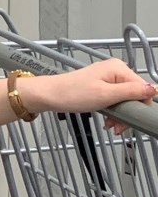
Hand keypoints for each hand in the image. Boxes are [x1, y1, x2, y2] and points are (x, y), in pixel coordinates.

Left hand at [17, 58, 156, 128]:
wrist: (50, 95)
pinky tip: (107, 121)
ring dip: (120, 116)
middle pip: (134, 96)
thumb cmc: (74, 94)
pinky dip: (113, 113)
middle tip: (117, 127)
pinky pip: (115, 101)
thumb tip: (154, 89)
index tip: (132, 122)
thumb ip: (131, 92)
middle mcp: (115, 71)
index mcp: (119, 69)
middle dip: (128, 114)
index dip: (140, 107)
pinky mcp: (100, 87)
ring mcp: (107, 79)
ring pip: (125, 101)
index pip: (143, 89)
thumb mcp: (106, 95)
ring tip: (110, 126)